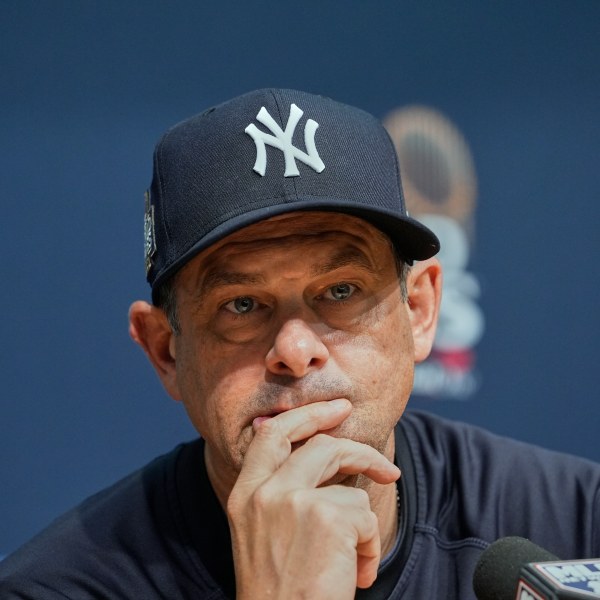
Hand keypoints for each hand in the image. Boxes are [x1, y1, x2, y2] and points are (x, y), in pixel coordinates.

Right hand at [227, 399, 399, 598]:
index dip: (304, 415)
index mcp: (244, 495)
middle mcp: (263, 491)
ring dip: (365, 514)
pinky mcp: (325, 517)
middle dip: (350, 439)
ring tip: (360, 554)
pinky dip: (370, 545)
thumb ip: (281, 495)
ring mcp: (292, 500)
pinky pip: (365, 513)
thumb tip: (325, 456)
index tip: (333, 409)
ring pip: (347, 476)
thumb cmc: (280, 593)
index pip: (271, 434)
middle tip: (375, 451)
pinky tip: (357, 576)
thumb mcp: (265, 536)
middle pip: (317, 442)